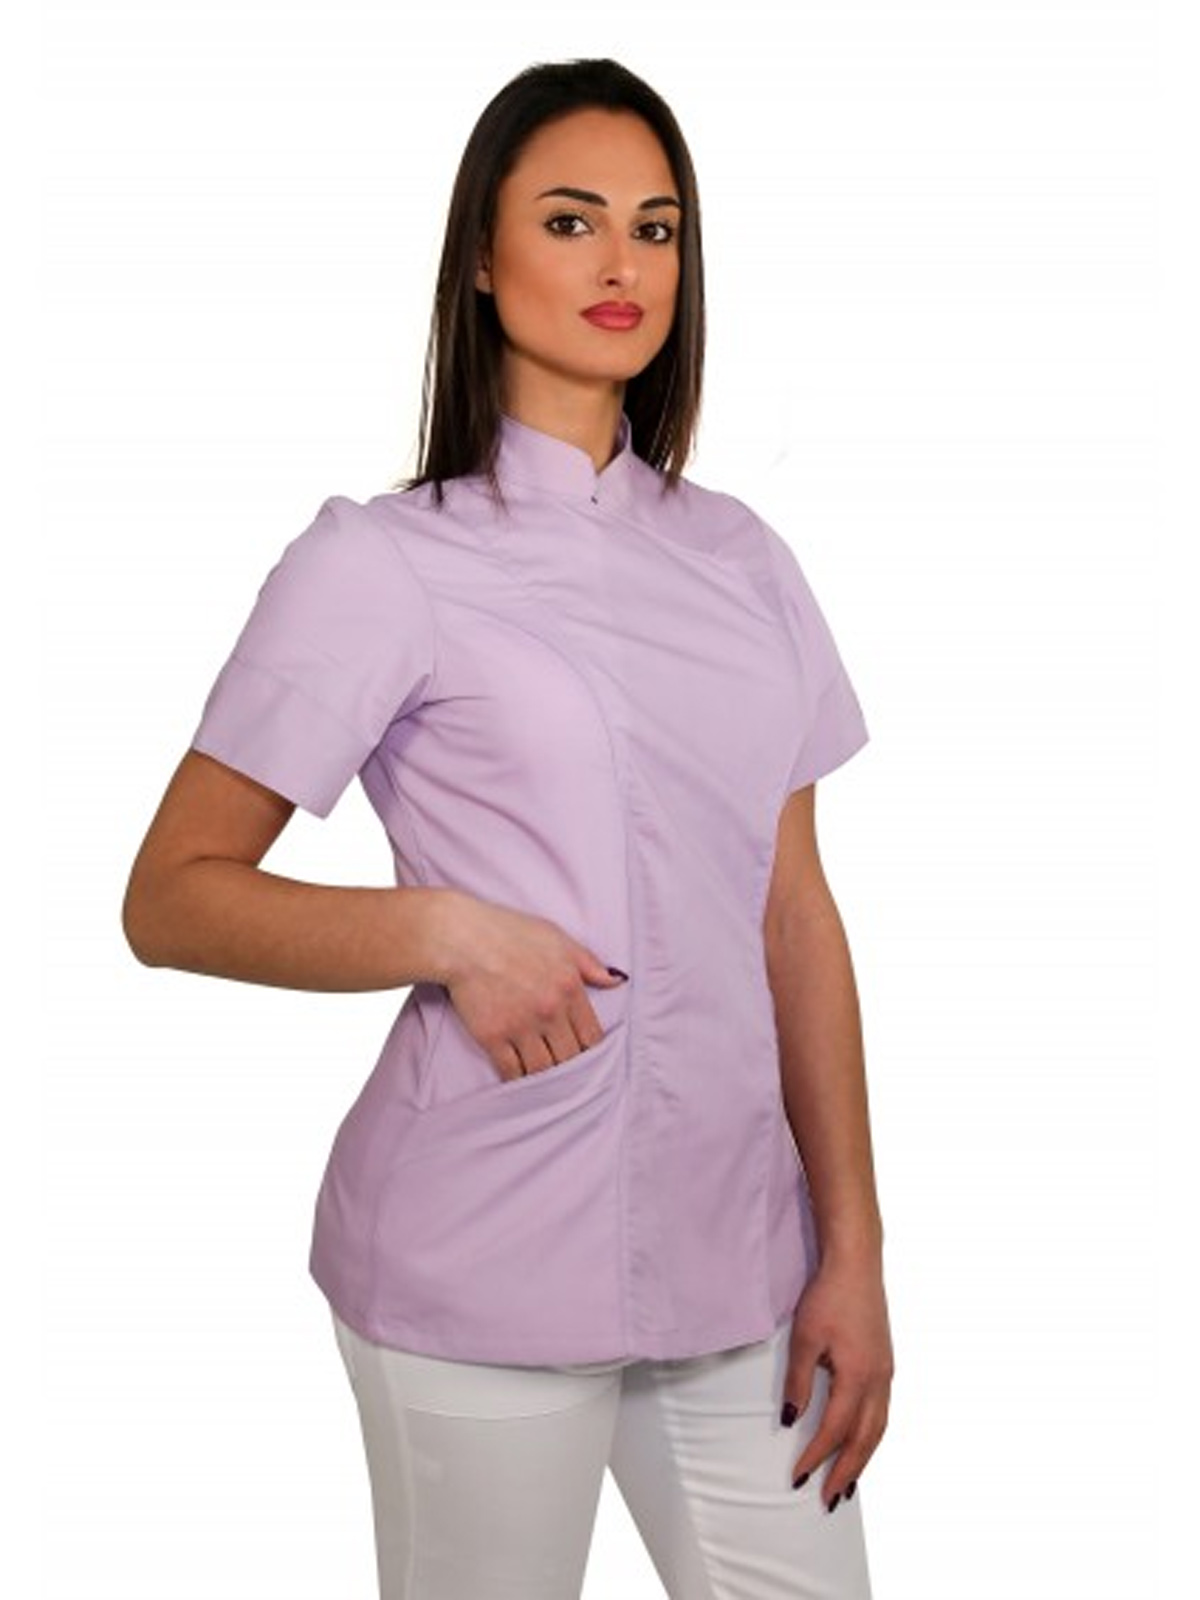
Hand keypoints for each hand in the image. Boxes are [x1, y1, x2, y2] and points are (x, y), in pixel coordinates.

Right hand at [438, 893, 627, 1081]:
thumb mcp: (557, 938)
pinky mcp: (493, 1037)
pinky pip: (512, 1071)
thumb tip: (615, 981)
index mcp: (569, 987)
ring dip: (546, 1076)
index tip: (583, 1052)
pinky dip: (518, 1079)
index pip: (592, 1036)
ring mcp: (521, 1026)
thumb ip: (589, 962)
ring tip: (544, 1075)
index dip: (590, 1049)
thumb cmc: (509, 933)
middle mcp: (550, 1011)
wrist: (463, 939)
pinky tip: (519, 1077)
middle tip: (564, 1068)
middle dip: (570, 1065)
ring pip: (544, 1069)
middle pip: (571, 1057)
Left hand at [781, 1253, 893, 1508]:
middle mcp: (879, 1381)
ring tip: (848, 1484)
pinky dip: (871, 1435)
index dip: (816, 1456)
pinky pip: (882, 1412)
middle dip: (847, 1472)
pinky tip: (861, 1442)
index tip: (798, 1477)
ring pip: (878, 1429)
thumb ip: (797, 1381)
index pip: (834, 1429)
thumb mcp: (804, 1338)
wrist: (857, 1264)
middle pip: (864, 1440)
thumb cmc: (828, 1296)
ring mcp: (887, 1373)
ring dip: (863, 1458)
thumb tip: (789, 1420)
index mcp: (858, 1377)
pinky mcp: (886, 1364)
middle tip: (830, 1500)